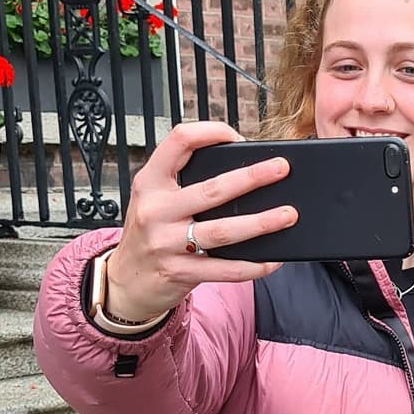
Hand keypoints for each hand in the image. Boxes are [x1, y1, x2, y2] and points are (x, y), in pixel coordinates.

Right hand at [102, 121, 298, 324]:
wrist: (126, 281)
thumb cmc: (149, 233)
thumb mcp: (154, 198)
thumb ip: (183, 182)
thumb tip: (240, 170)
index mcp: (150, 181)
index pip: (179, 141)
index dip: (210, 132)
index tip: (238, 137)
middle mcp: (156, 209)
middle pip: (212, 189)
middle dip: (252, 177)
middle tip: (282, 168)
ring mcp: (167, 243)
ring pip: (223, 231)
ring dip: (261, 223)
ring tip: (288, 214)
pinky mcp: (181, 273)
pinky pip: (225, 269)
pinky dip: (253, 265)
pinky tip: (272, 260)